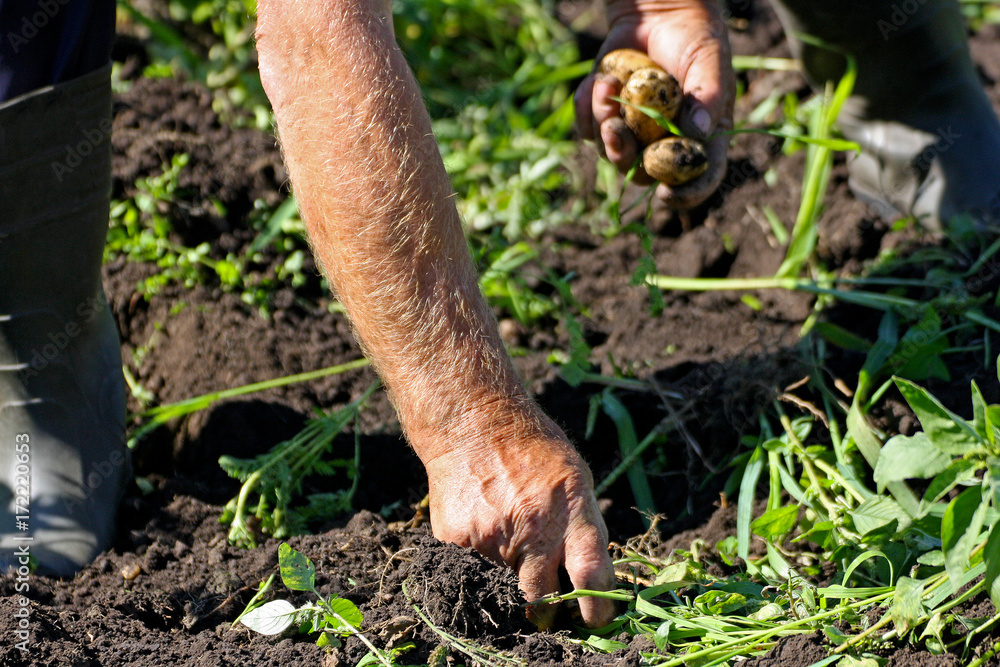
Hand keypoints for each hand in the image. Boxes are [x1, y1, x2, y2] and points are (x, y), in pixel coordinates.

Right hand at [419, 410, 615, 628]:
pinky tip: (484, 533)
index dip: (597, 610)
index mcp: (572, 512)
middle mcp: (534, 529)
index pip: (592, 577)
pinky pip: (473, 574)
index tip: (595, 621)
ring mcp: (493, 538)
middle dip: (548, 611)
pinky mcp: (458, 542)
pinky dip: (480, 565)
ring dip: (511, 583)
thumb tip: (596, 580)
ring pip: (505, 591)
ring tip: (510, 549)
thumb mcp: (576, 479)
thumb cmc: (533, 451)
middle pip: (544, 601)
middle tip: (547, 604)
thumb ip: (584, 527)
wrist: (474, 424)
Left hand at [574, 0, 735, 208]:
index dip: (686, 194)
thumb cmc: (693, 37)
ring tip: (608, 85)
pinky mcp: (606, 118)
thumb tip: (699, 133)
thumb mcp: (709, 61)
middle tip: (614, 129)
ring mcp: (633, 134)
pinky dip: (587, 108)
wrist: (658, 13)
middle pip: (641, 175)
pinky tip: (602, 81)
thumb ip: (707, 96)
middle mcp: (664, 144)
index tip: (667, 194)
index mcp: (700, 138)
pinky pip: (587, 130)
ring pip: (609, 152)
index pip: (699, 178)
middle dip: (623, 156)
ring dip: (602, 121)